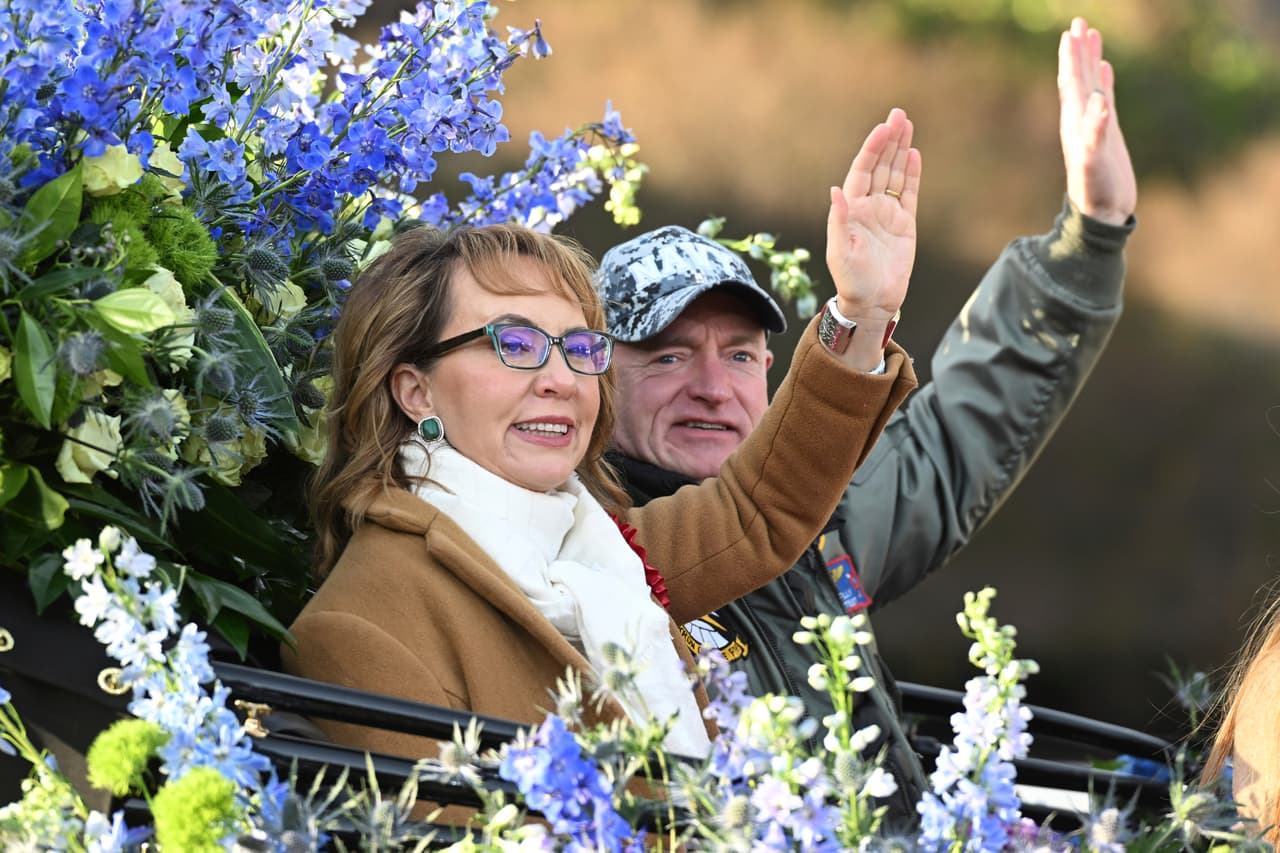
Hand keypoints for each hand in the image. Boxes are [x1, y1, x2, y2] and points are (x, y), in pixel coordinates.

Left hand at [825, 107, 919, 327]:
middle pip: (881, 166)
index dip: (872, 149)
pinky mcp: (905, 224)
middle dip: (889, 140)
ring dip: (901, 150)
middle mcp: (869, 207)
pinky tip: (914, 154)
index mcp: (852, 209)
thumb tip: (836, 190)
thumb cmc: (850, 280)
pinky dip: (913, 174)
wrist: (872, 302)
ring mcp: (888, 214)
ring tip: (907, 125)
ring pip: (896, 175)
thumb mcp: (839, 251)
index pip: (863, 171)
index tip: (883, 128)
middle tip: (899, 114)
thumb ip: (839, 220)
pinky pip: (910, 193)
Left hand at [1059, 17, 1135, 224]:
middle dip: (1078, 50)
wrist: (1101, 213)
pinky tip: (1105, 69)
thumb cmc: (1094, 190)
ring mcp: (1094, 125)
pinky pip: (1105, 99)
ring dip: (1090, 60)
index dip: (1070, 57)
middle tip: (1079, 21)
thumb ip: (1095, 132)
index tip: (1070, 31)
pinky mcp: (1107, 133)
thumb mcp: (1093, 161)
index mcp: (1074, 122)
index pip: (1070, 82)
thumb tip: (1099, 100)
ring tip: (1091, 35)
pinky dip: (1105, 81)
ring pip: (1091, 83)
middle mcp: (1081, 120)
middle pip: (1078, 76)